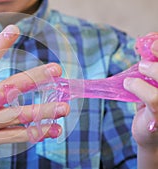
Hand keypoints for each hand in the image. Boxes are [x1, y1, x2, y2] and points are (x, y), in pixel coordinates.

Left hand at [124, 33, 157, 167]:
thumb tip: (147, 42)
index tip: (151, 41)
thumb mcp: (152, 81)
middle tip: (148, 52)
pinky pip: (154, 98)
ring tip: (141, 67)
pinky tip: (129, 84)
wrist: (151, 135)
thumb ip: (152, 64)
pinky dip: (138, 86)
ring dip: (152, 69)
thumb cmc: (152, 106)